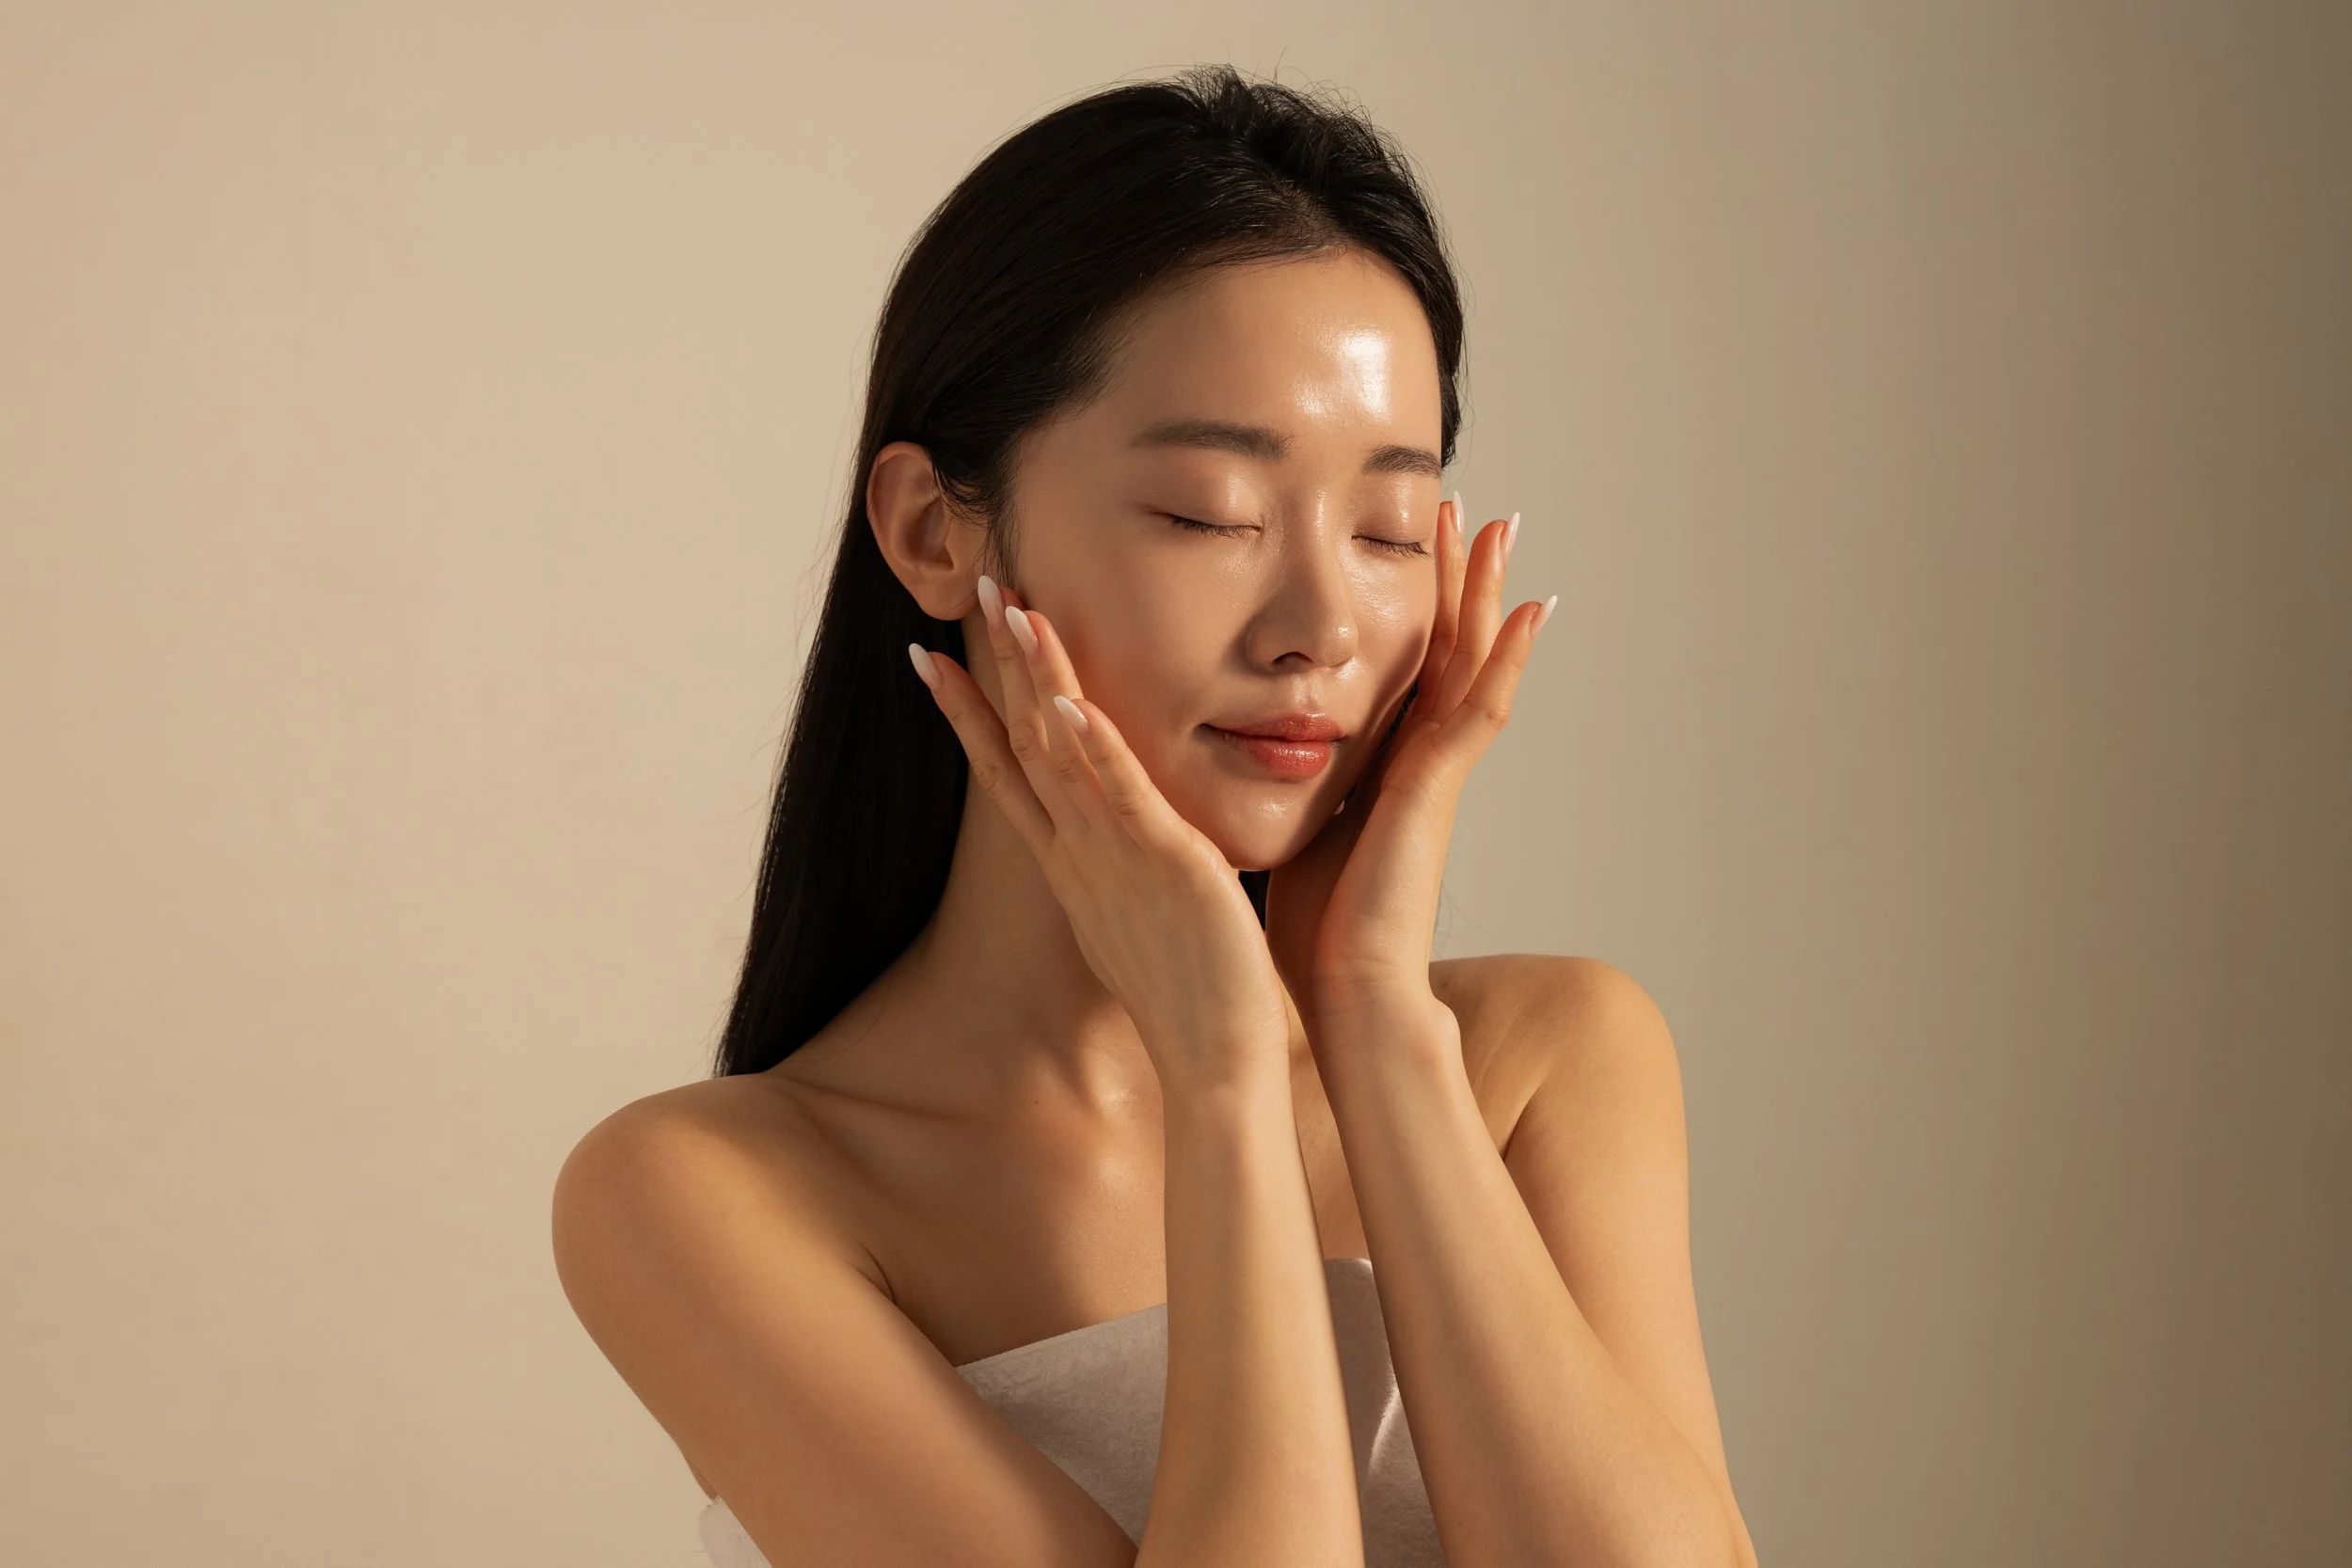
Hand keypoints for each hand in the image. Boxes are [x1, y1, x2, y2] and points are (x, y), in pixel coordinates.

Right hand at [909, 575, 1293, 1088]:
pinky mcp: (1166, 867)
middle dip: (997, 664)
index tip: (929, 657)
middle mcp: (1079, 854)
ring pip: (1062, 755)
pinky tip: (1070, 703)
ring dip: (1037, 681)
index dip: (967, 712)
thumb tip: (1128, 845)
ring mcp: (1115, 859)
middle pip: (1023, 743)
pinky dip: (1093, 750)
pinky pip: (1122, 800)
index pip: (1006, 773)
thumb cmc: (1191, 994)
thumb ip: (1128, 869)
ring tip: (1014, 613)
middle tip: (976, 588)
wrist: (1213, 1061)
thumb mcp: (1141, 917)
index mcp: (1071, 865)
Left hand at [1264, 496, 1552, 1030]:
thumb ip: (1288, 790)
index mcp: (1381, 770)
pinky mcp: (1440, 790)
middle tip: (1467, 508)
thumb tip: (1244, 758)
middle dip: (1453, 579)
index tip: (1408, 545)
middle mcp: (1417, 763)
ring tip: (1500, 525)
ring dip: (1485, 593)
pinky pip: (1482, 709)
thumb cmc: (1315, 936)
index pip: (1401, 669)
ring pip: (1469, 662)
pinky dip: (1509, 659)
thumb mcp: (1296, 834)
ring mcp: (1436, 775)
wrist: (1347, 995)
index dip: (1409, 609)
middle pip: (1441, 649)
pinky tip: (1532, 610)